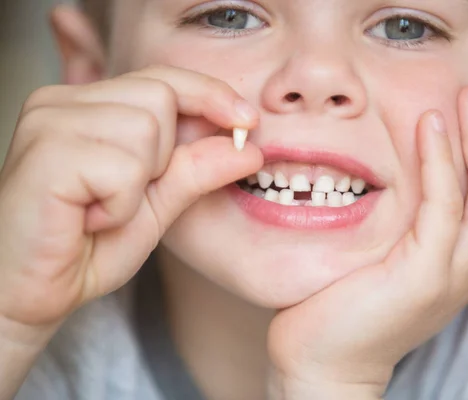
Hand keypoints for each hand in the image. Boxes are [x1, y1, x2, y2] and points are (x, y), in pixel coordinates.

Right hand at [0, 65, 262, 331]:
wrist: (34, 293)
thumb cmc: (90, 246)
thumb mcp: (158, 203)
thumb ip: (197, 169)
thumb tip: (250, 146)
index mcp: (90, 105)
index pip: (164, 79)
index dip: (211, 95)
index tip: (248, 120)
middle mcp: (64, 101)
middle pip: (161, 97)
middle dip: (164, 156)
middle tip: (126, 194)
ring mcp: (50, 121)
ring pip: (146, 129)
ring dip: (140, 185)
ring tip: (102, 209)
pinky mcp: (46, 153)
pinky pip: (124, 168)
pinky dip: (120, 205)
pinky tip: (89, 219)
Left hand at [267, 76, 467, 398]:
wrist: (321, 360)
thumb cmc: (343, 301)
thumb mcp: (386, 248)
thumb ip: (407, 213)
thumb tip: (405, 168)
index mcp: (465, 257)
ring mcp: (453, 273)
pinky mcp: (423, 278)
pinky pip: (446, 210)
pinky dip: (443, 164)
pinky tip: (429, 128)